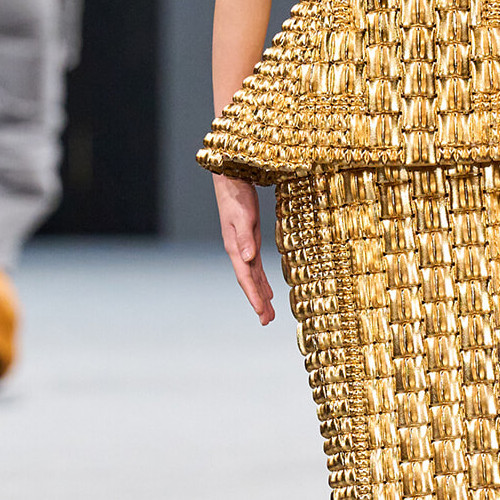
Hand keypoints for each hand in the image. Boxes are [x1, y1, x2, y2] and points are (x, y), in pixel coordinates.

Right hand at [214, 175, 274, 323]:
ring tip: (268, 312)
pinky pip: (256, 266)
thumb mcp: (242, 216)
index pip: (245, 278)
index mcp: (235, 248)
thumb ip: (244, 238)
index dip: (254, 296)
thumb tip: (247, 259)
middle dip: (258, 302)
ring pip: (253, 277)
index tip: (262, 313)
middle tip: (267, 321)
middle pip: (249, 282)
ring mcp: (243, 246)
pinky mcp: (249, 240)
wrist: (231, 179)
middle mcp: (238, 251)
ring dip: (260, 294)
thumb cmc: (236, 195)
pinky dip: (262, 279)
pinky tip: (268, 289)